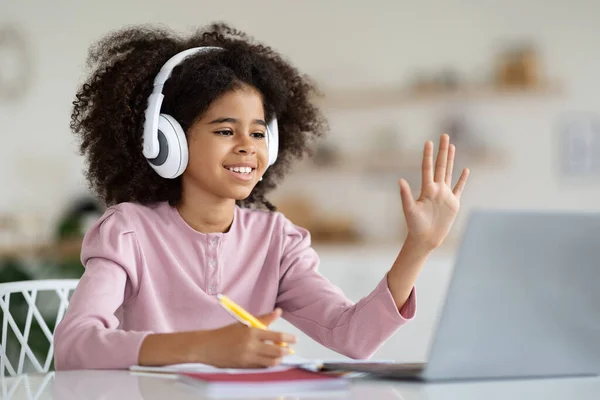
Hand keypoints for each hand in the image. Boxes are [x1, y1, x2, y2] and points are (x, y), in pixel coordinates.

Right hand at [198, 308, 296, 367]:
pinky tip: (269, 359)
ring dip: (279, 358)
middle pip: (276, 351)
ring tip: (281, 354)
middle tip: (289, 348)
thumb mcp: (244, 323)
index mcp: (252, 332)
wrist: (208, 347)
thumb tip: (278, 312)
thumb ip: (263, 319)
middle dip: (286, 350)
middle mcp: (251, 346)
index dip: (288, 339)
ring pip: (271, 361)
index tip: (295, 339)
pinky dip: (268, 363)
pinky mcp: (245, 366)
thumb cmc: (226, 333)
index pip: (276, 336)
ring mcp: (248, 358)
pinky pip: (262, 366)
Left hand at [398, 134, 468, 250]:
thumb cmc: (414, 226)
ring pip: (448, 173)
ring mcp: (445, 195)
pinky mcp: (453, 203)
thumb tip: (400, 180)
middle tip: (444, 135)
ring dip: (450, 160)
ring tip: (452, 146)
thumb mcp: (409, 210)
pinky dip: (462, 179)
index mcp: (426, 189)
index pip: (427, 168)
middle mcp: (436, 189)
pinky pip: (459, 188)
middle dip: (443, 151)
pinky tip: (465, 169)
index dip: (428, 155)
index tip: (428, 141)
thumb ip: (405, 195)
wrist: (425, 239)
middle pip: (440, 166)